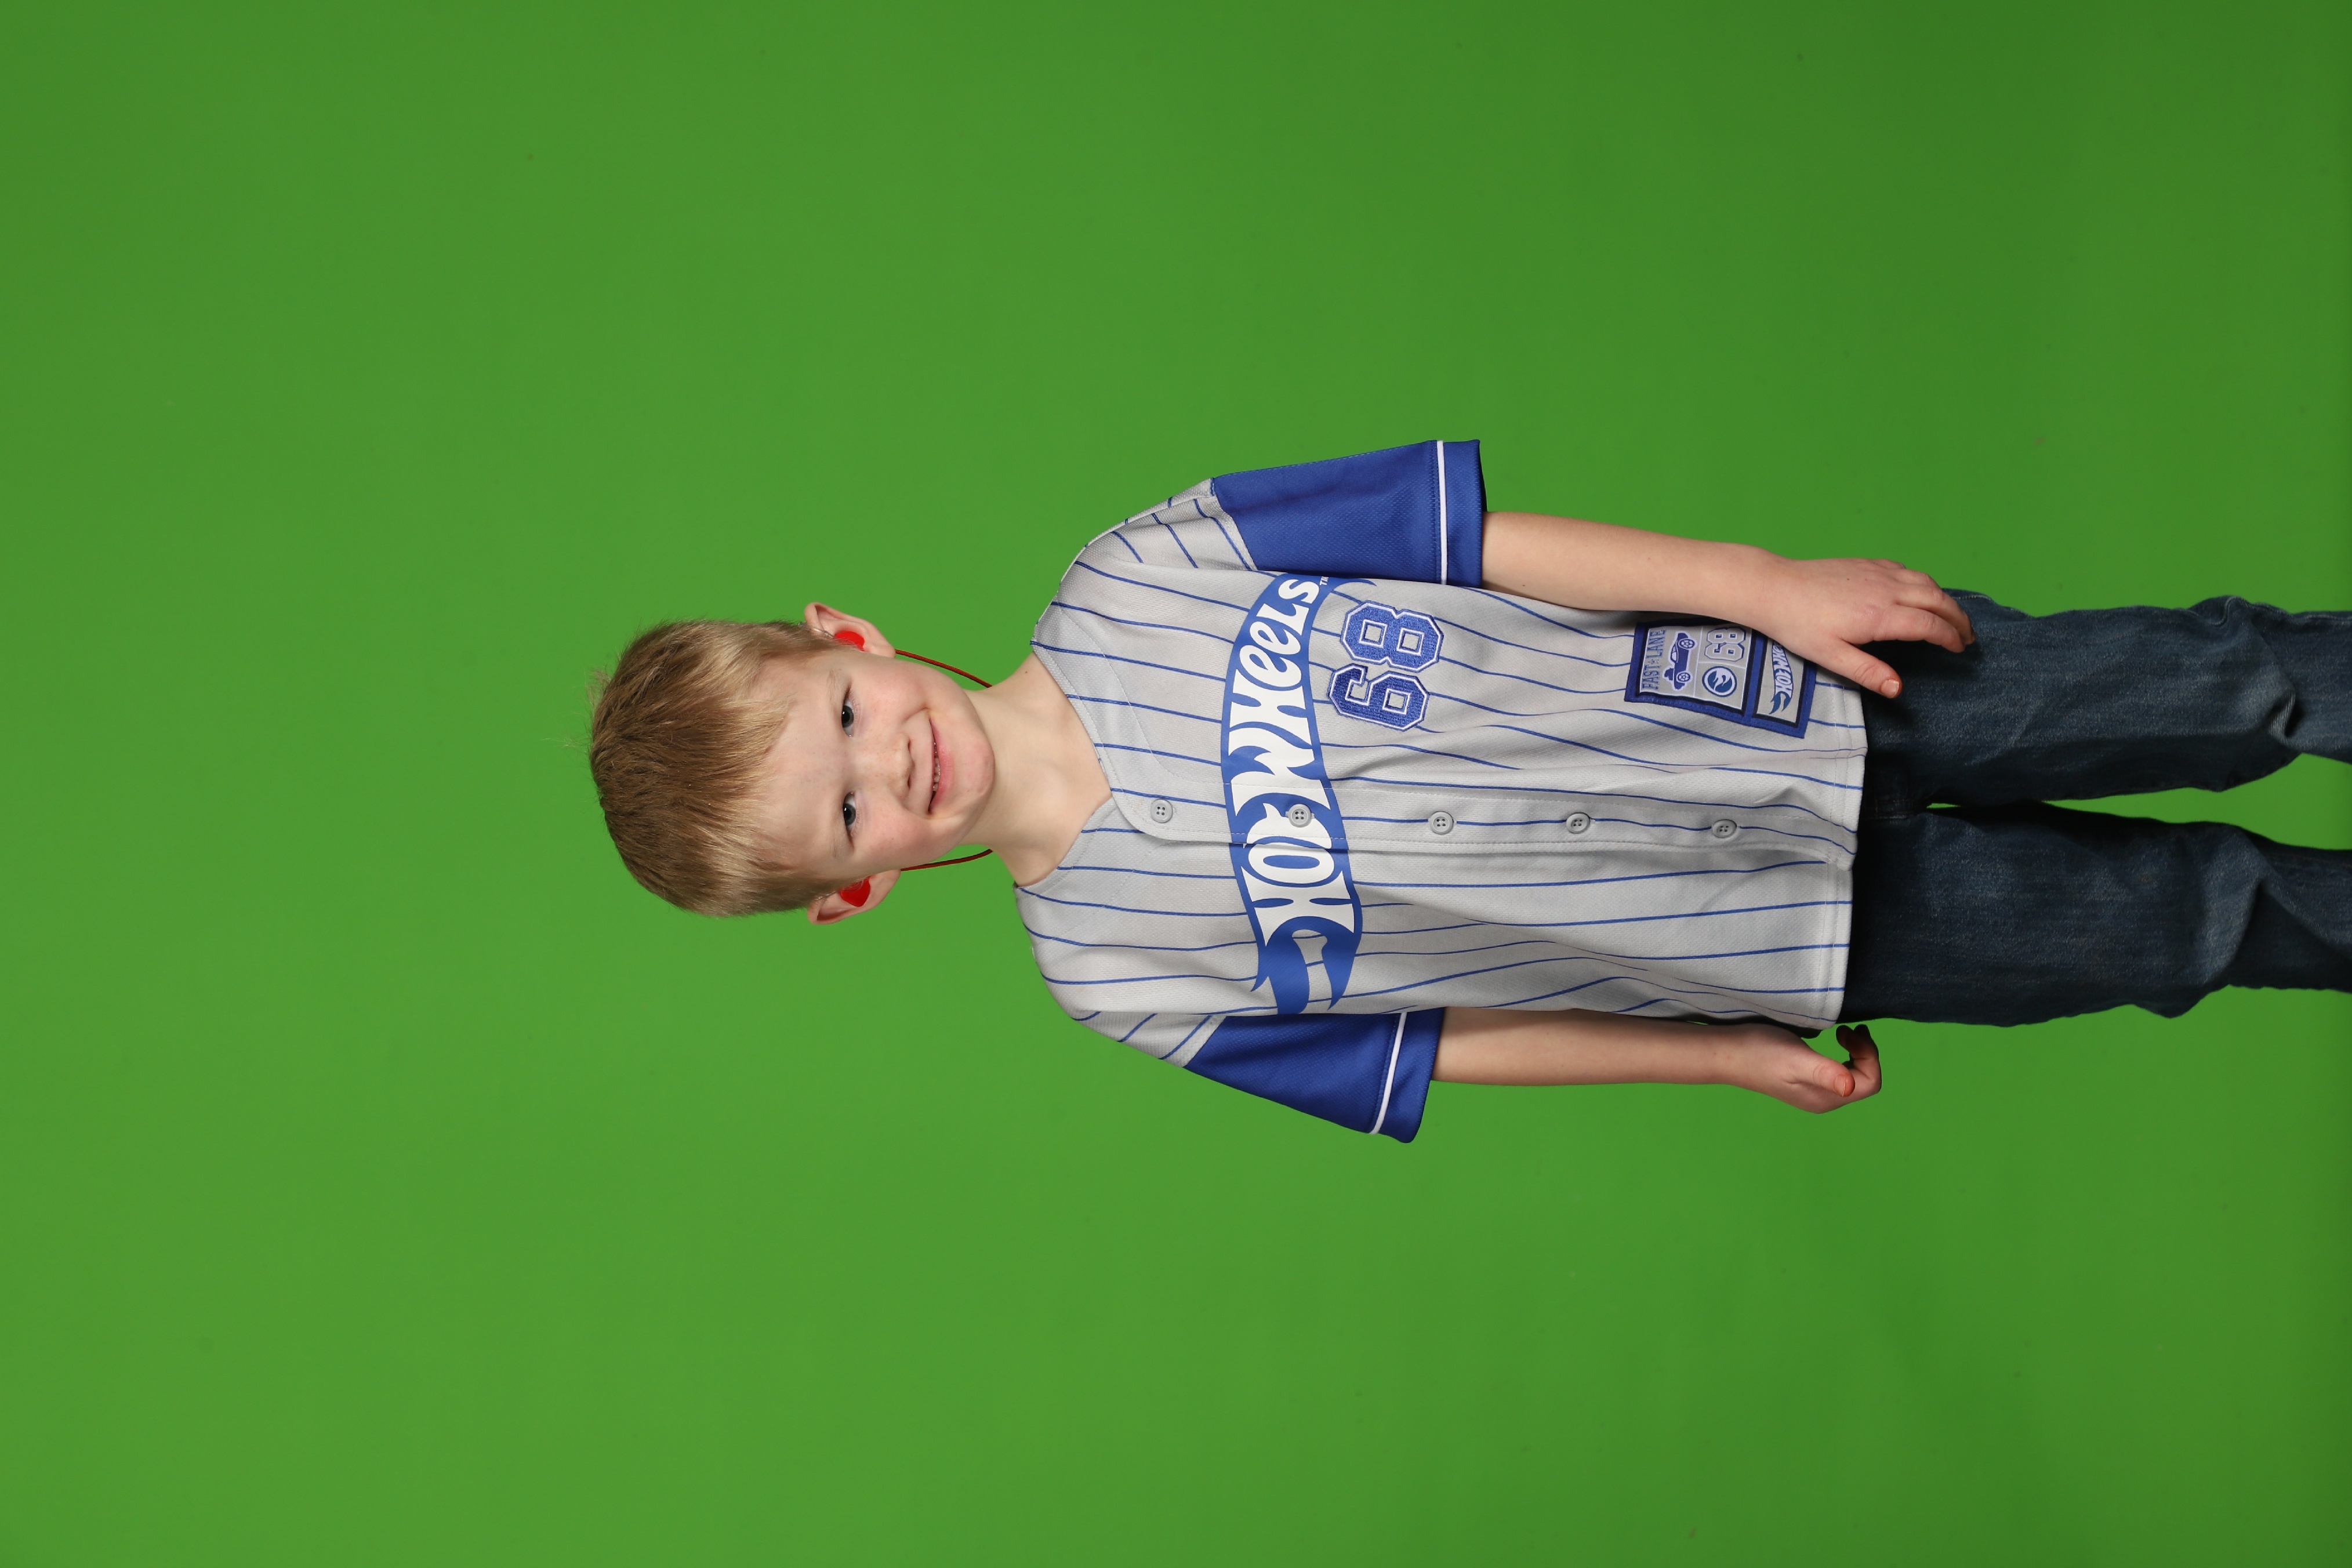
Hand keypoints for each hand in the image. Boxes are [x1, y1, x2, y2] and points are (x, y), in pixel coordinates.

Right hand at [1729, 1023, 1882, 1112]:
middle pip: (1864, 1081)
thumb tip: (1849, 1087)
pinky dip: (1844, 1055)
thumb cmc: (1759, 1052)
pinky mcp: (1806, 1082)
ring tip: (1843, 1032)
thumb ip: (1824, 1072)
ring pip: (1853, 1077)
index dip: (1868, 1056)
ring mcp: (1815, 1092)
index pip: (1869, 1082)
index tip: (1848, 1032)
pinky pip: (1840, 1073)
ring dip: (1856, 1054)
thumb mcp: (1794, 1059)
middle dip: (1865, 1054)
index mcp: (1825, 1098)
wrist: (1728, 1052)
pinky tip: (1833, 1042)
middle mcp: (1823, 1100)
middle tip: (1847, 1030)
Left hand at [1748, 557, 1973, 698]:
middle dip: (1958, 618)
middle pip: (1937, 599)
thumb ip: (1867, 672)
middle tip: (1969, 636)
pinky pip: (1906, 571)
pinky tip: (1922, 593)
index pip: (1929, 625)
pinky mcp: (1866, 564)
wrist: (1773, 588)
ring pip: (1925, 582)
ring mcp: (1877, 573)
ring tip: (1953, 617)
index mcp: (1879, 615)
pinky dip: (1924, 583)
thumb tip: (1897, 689)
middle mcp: (1885, 589)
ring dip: (1944, 599)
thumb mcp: (1830, 656)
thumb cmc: (1797, 624)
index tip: (1960, 649)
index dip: (1949, 637)